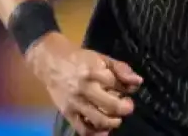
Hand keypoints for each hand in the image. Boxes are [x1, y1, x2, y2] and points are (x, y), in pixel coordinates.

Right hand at [25, 32, 143, 135]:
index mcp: (94, 71)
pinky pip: (82, 128)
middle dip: (125, 108)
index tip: (128, 90)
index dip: (127, 89)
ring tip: (116, 118)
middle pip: (111, 105)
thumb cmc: (79, 59)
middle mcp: (84, 88)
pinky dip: (95, 133)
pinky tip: (104, 131)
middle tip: (127, 106)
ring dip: (113, 122)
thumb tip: (138, 82)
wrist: (50, 62)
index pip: (117, 84)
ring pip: (98, 120)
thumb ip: (121, 69)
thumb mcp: (102, 58)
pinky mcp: (67, 112)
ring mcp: (75, 102)